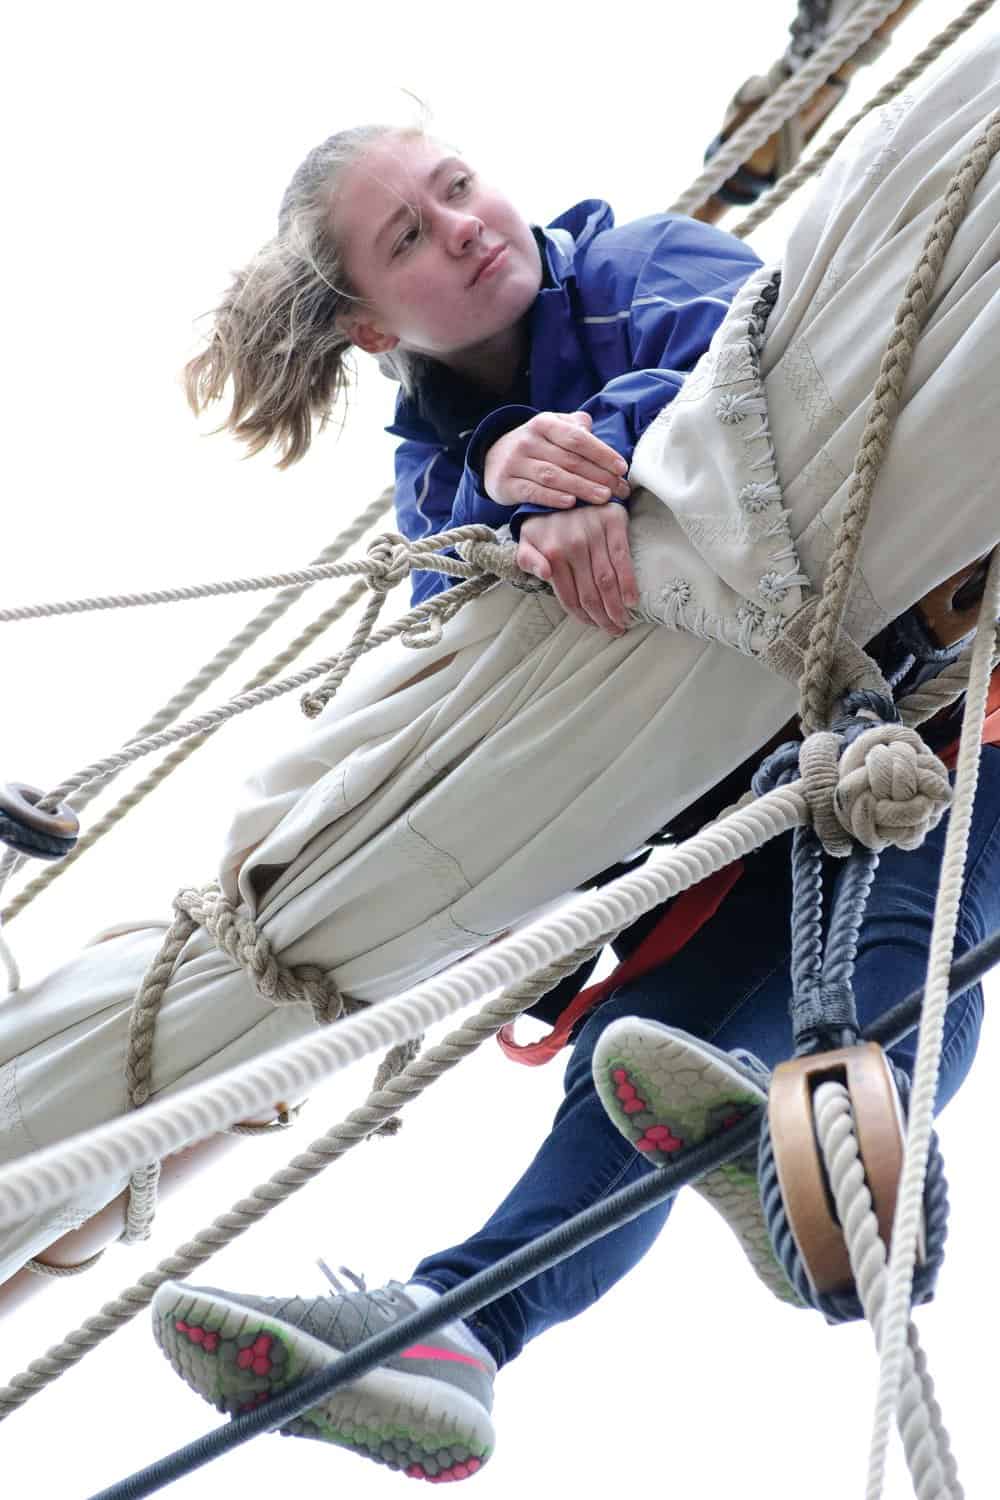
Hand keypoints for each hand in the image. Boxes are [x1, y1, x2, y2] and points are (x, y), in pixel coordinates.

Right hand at [482, 411, 630, 508]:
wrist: (494, 457)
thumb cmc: (537, 444)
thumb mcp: (553, 428)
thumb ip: (576, 426)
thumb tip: (594, 433)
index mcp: (544, 423)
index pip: (578, 438)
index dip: (602, 453)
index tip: (622, 468)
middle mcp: (528, 440)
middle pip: (570, 460)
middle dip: (599, 476)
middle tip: (620, 490)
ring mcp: (515, 462)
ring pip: (554, 476)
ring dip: (582, 488)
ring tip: (604, 498)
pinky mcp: (506, 484)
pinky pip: (533, 492)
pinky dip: (553, 498)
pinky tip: (571, 503)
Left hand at [517, 503, 638, 634]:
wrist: (565, 482)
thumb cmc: (544, 520)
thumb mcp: (525, 539)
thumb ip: (527, 560)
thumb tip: (545, 574)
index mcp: (551, 553)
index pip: (569, 595)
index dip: (581, 616)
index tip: (593, 627)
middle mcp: (572, 545)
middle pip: (590, 592)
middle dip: (602, 617)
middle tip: (614, 631)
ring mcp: (594, 534)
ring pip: (607, 580)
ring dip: (616, 606)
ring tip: (623, 622)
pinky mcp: (613, 523)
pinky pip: (623, 559)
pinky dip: (628, 582)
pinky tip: (632, 601)